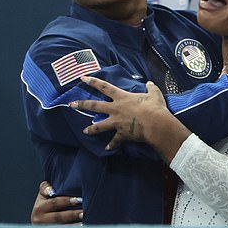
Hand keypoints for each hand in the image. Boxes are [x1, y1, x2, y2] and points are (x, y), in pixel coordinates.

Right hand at [30, 181, 83, 224]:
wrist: (39, 221)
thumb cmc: (44, 205)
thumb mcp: (42, 196)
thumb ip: (45, 188)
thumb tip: (51, 189)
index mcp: (39, 208)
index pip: (54, 203)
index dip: (66, 201)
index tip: (78, 200)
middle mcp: (40, 220)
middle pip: (58, 217)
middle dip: (72, 214)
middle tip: (83, 212)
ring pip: (61, 227)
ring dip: (73, 225)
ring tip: (84, 221)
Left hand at [70, 76, 189, 162]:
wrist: (155, 124)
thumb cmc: (154, 107)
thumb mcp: (154, 94)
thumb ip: (150, 88)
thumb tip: (150, 83)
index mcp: (122, 97)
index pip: (104, 86)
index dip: (92, 81)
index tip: (82, 78)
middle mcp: (115, 109)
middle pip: (95, 106)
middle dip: (82, 105)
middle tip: (71, 104)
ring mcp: (117, 122)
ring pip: (100, 125)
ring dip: (91, 128)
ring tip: (84, 131)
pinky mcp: (122, 134)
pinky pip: (115, 141)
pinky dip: (112, 145)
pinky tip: (107, 149)